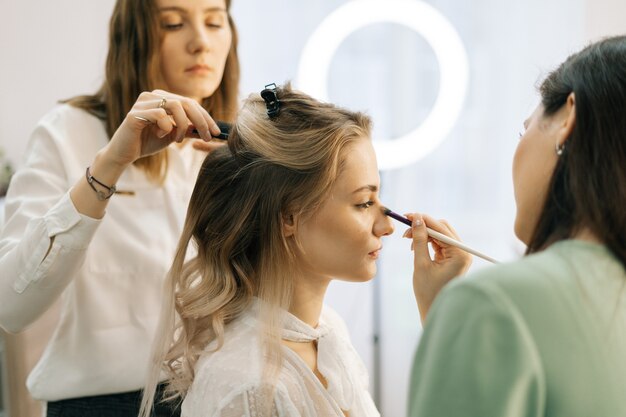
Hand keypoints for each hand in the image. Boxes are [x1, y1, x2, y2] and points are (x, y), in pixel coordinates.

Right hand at [102, 90, 221, 167]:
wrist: (124, 154)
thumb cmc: (147, 142)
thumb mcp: (173, 135)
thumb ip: (188, 129)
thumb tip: (208, 129)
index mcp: (163, 98)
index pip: (191, 103)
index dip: (206, 117)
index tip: (216, 132)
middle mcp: (153, 95)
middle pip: (186, 102)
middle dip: (201, 121)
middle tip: (207, 137)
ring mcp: (143, 102)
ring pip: (175, 106)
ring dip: (182, 125)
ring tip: (178, 139)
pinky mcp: (135, 113)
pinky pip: (160, 115)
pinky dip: (166, 127)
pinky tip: (160, 135)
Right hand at [403, 213, 471, 321]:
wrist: (435, 311)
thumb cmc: (429, 292)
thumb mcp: (421, 264)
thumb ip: (419, 240)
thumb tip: (417, 220)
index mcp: (459, 254)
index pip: (441, 228)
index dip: (424, 220)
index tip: (407, 215)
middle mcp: (463, 253)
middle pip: (443, 228)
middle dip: (424, 226)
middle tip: (406, 228)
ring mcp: (459, 256)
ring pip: (440, 235)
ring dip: (424, 234)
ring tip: (408, 239)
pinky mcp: (453, 259)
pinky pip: (440, 243)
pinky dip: (427, 241)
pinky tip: (415, 245)